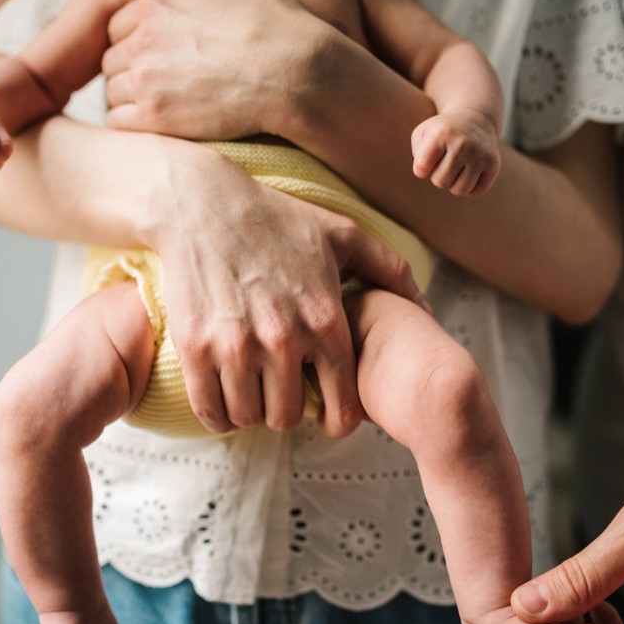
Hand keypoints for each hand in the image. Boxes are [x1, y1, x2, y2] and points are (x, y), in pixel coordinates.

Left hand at [100, 0, 339, 139]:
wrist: (298, 76)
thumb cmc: (276, 23)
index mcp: (155, 4)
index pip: (118, 23)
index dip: (138, 37)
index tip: (163, 52)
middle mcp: (143, 39)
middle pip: (112, 57)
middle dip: (132, 67)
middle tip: (165, 80)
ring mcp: (147, 80)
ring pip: (113, 90)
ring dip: (131, 96)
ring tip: (165, 102)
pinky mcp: (156, 117)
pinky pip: (118, 121)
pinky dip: (132, 122)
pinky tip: (160, 121)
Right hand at [143, 148, 426, 436]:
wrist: (200, 203)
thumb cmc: (276, 219)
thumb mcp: (342, 236)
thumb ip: (390, 271)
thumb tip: (427, 310)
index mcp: (325, 320)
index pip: (342, 406)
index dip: (338, 420)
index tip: (328, 416)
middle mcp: (284, 338)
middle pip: (288, 418)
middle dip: (287, 411)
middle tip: (280, 393)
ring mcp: (237, 345)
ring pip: (249, 417)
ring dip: (251, 411)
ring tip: (252, 390)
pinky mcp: (196, 347)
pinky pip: (211, 410)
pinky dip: (218, 413)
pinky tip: (223, 397)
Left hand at [411, 109, 500, 196]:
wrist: (474, 120)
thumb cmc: (442, 133)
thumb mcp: (423, 133)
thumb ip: (417, 154)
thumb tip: (426, 173)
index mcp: (442, 134)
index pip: (421, 169)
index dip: (421, 169)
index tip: (427, 159)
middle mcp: (463, 144)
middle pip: (441, 181)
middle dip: (438, 176)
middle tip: (444, 163)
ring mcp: (480, 154)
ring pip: (460, 190)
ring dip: (453, 184)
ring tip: (456, 169)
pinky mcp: (493, 165)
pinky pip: (476, 192)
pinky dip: (470, 188)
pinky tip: (469, 173)